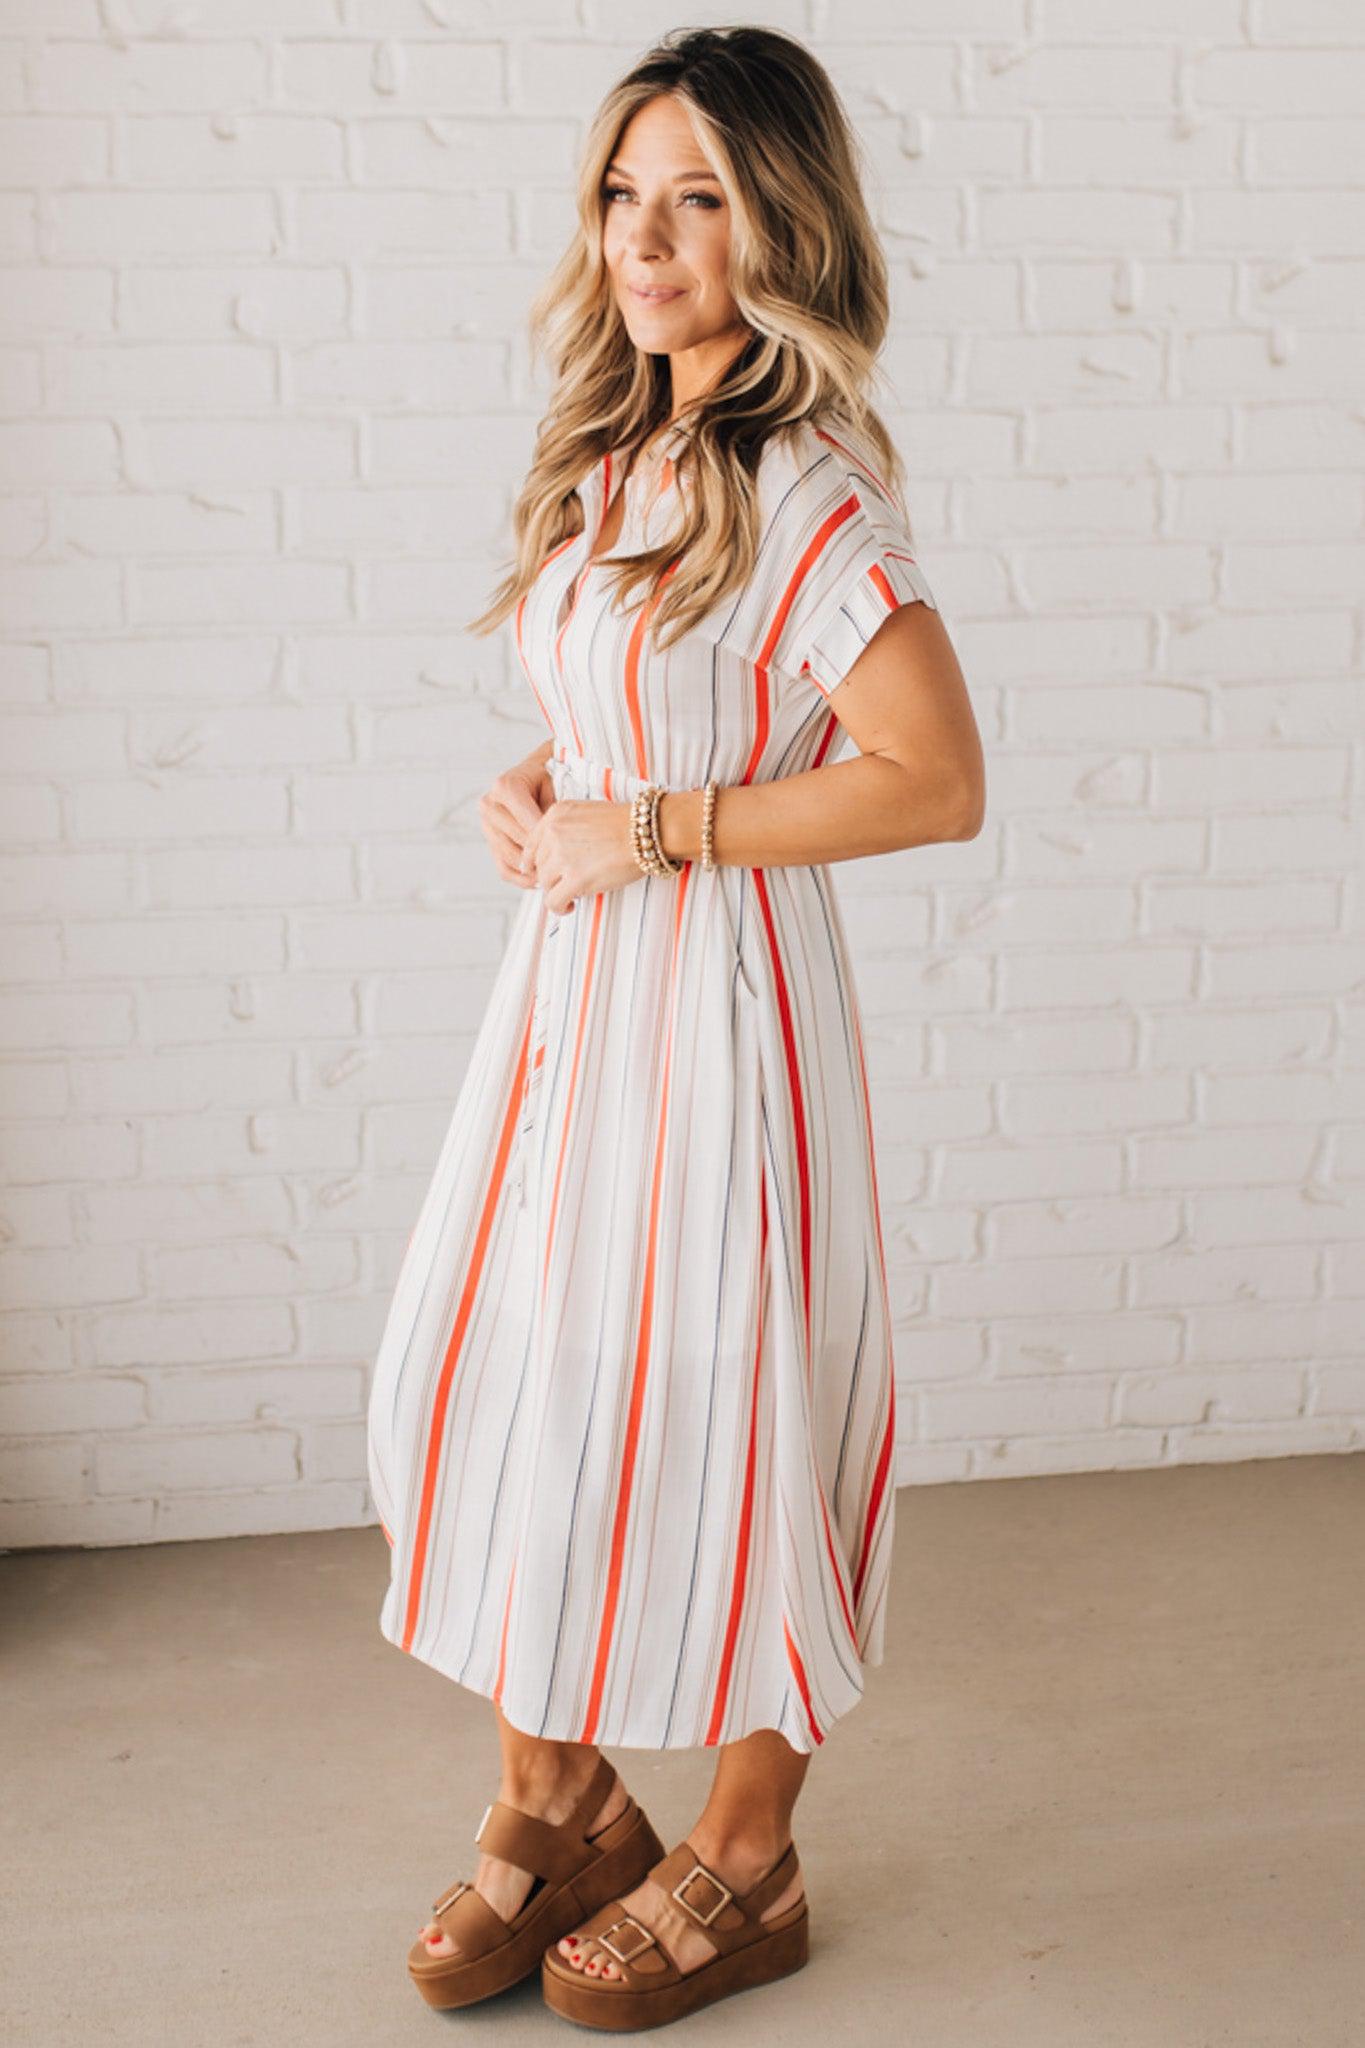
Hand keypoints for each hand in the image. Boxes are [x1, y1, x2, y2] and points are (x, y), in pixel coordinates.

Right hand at [479, 753, 555, 888]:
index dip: (548, 839)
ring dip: (531, 870)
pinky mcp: (488, 841)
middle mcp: (489, 805)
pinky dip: (519, 878)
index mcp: (505, 787)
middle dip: (540, 855)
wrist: (523, 777)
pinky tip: (536, 881)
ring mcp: (486, 825)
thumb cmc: (540, 781)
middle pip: (518, 841)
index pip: (528, 821)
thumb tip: (555, 841)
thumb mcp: (550, 787)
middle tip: (562, 867)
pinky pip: (502, 867)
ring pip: (510, 857)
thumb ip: (550, 811)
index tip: (566, 851)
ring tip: (552, 876)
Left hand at [520, 798, 641, 916]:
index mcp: (555, 815)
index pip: (531, 844)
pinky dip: (559, 908)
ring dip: (555, 892)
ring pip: (544, 884)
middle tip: (565, 884)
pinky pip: (553, 901)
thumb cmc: (626, 824)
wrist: (647, 832)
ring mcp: (563, 856)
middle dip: (550, 877)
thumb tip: (554, 854)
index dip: (534, 863)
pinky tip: (569, 907)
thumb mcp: (586, 812)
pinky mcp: (575, 879)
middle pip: (538, 865)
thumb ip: (565, 828)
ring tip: (570, 896)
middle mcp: (553, 833)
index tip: (542, 873)